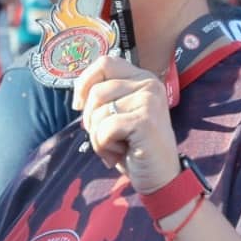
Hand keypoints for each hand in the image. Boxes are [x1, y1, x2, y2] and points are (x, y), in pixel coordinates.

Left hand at [72, 55, 179, 194]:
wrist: (161, 177)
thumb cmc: (135, 147)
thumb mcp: (120, 115)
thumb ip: (106, 98)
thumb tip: (79, 95)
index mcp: (142, 78)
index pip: (105, 63)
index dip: (84, 82)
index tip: (79, 105)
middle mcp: (149, 84)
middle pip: (97, 91)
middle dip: (90, 120)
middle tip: (107, 137)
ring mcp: (149, 100)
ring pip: (98, 112)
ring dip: (99, 137)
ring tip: (118, 147)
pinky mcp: (145, 120)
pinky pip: (105, 129)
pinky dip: (104, 147)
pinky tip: (121, 154)